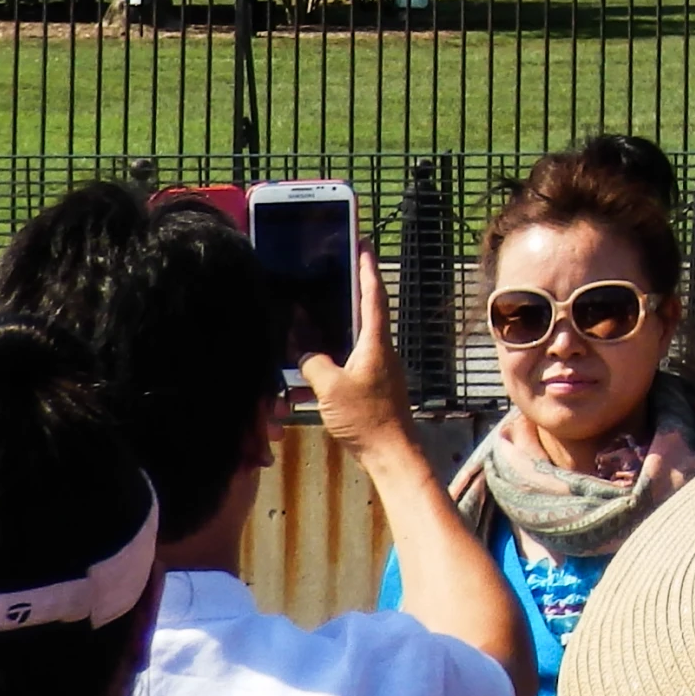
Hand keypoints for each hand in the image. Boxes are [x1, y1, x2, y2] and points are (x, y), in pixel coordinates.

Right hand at [300, 246, 411, 462]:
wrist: (392, 452)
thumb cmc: (367, 418)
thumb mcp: (331, 388)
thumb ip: (313, 363)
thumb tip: (302, 349)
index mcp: (375, 341)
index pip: (372, 294)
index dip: (366, 267)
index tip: (362, 243)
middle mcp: (380, 349)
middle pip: (362, 312)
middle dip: (346, 292)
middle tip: (329, 273)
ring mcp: (376, 367)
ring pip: (350, 341)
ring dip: (329, 332)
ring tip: (305, 323)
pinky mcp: (370, 385)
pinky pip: (345, 364)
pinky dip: (326, 362)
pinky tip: (303, 373)